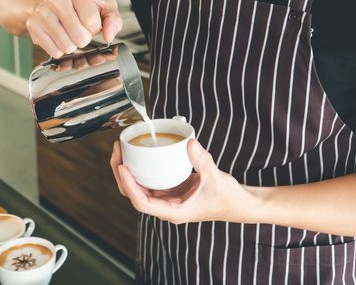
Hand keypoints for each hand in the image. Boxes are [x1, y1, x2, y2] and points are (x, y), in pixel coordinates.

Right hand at [26, 0, 122, 57]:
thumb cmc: (77, 4)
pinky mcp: (32, 25)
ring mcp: (42, 12)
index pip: (93, 22)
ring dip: (72, 45)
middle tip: (77, 28)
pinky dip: (59, 49)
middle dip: (84, 38)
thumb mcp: (101, 5)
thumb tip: (109, 35)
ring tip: (68, 32)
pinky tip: (57, 36)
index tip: (88, 21)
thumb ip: (112, 19)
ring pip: (68, 47)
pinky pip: (54, 52)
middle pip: (81, 38)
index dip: (94, 27)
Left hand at [109, 140, 260, 223]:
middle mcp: (166, 206)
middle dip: (121, 173)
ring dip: (127, 170)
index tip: (122, 168)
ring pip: (139, 186)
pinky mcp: (171, 189)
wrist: (239, 204)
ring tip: (121, 149)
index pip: (142, 202)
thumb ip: (202, 161)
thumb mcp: (215, 179)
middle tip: (117, 151)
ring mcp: (167, 198)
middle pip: (134, 193)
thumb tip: (189, 143)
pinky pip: (150, 179)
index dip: (129, 186)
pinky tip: (137, 154)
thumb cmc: (228, 199)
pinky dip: (141, 168)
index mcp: (173, 211)